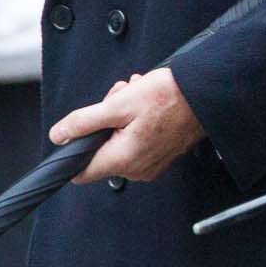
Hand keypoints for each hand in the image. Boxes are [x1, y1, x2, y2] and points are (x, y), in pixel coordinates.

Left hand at [51, 66, 204, 181]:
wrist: (207, 93)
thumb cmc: (169, 96)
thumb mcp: (119, 103)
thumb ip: (83, 122)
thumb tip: (58, 135)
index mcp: (123, 159)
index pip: (80, 173)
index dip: (75, 149)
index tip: (82, 130)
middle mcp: (137, 170)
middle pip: (102, 153)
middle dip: (104, 124)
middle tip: (117, 98)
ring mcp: (152, 166)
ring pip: (120, 146)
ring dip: (121, 121)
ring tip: (135, 97)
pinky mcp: (164, 157)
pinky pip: (138, 146)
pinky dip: (137, 126)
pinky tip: (146, 107)